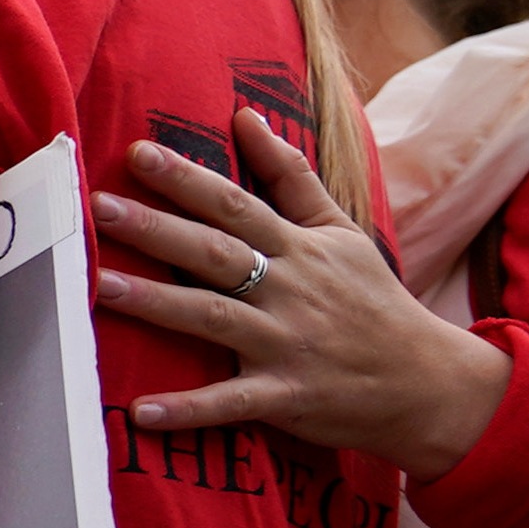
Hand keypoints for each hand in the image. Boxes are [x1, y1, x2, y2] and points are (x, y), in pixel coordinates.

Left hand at [95, 108, 512, 481]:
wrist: (428, 382)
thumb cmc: (372, 301)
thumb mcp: (340, 231)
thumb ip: (291, 176)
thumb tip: (247, 115)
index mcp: (298, 248)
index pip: (235, 204)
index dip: (187, 178)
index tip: (137, 152)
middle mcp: (289, 290)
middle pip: (215, 253)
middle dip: (157, 228)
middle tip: (99, 208)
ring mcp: (286, 343)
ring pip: (214, 318)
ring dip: (156, 304)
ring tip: (101, 287)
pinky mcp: (286, 396)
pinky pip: (231, 403)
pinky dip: (188, 409)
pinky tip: (141, 413)